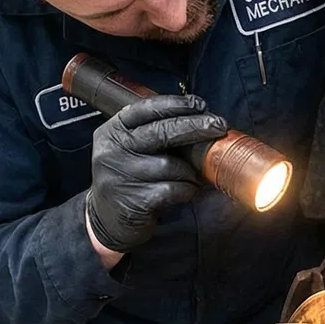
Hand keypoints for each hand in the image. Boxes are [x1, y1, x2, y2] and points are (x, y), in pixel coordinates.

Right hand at [85, 95, 228, 253]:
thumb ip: (153, 132)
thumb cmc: (127, 178)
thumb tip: (198, 118)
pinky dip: (186, 190)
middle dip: (195, 127)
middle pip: (162, 132)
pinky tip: (186, 191)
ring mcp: (120, 176)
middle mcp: (112, 150)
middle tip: (218, 126)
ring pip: (170, 165)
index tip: (200, 105)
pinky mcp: (133, 200)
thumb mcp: (129, 148)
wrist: (106, 219)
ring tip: (191, 176)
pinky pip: (172, 189)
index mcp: (113, 131)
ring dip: (189, 171)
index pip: (146, 109)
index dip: (176, 104)